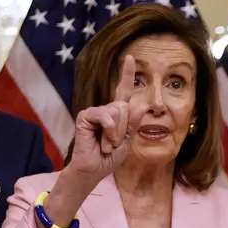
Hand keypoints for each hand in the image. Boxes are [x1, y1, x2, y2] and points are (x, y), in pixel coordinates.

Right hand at [63, 54, 144, 190]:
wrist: (93, 170)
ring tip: (107, 145)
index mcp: (117, 115)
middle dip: (125, 127)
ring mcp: (95, 112)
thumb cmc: (108, 158)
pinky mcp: (85, 116)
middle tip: (115, 143)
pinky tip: (102, 142)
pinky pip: (104, 115)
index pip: (124, 91)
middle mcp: (106, 110)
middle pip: (125, 106)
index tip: (129, 57)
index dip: (127, 74)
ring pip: (117, 111)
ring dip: (117, 132)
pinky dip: (108, 129)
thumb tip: (142, 104)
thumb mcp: (128, 141)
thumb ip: (134, 123)